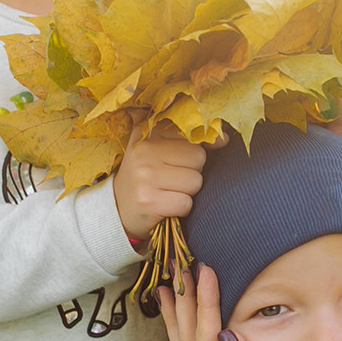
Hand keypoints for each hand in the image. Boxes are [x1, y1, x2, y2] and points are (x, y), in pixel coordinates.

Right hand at [114, 122, 206, 242]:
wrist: (117, 207)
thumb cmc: (147, 175)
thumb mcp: (159, 148)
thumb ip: (191, 138)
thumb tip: (225, 138)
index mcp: (148, 132)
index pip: (193, 133)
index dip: (200, 147)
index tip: (188, 158)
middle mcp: (144, 150)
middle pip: (199, 158)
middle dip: (192, 171)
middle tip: (171, 178)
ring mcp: (145, 176)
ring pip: (195, 181)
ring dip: (188, 191)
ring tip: (168, 191)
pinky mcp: (148, 201)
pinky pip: (187, 203)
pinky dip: (182, 208)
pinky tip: (166, 205)